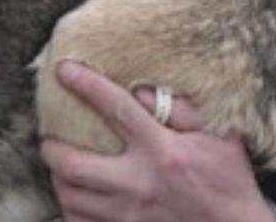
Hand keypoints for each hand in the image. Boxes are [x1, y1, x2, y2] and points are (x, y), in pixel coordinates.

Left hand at [40, 62, 275, 221]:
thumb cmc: (228, 180)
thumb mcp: (219, 136)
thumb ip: (182, 109)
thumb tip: (139, 90)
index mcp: (162, 151)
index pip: (115, 108)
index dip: (86, 85)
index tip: (63, 70)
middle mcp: (140, 183)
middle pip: (74, 166)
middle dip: (51, 147)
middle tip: (47, 136)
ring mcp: (131, 216)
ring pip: (71, 198)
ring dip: (58, 178)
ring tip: (58, 164)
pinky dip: (70, 209)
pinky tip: (73, 195)